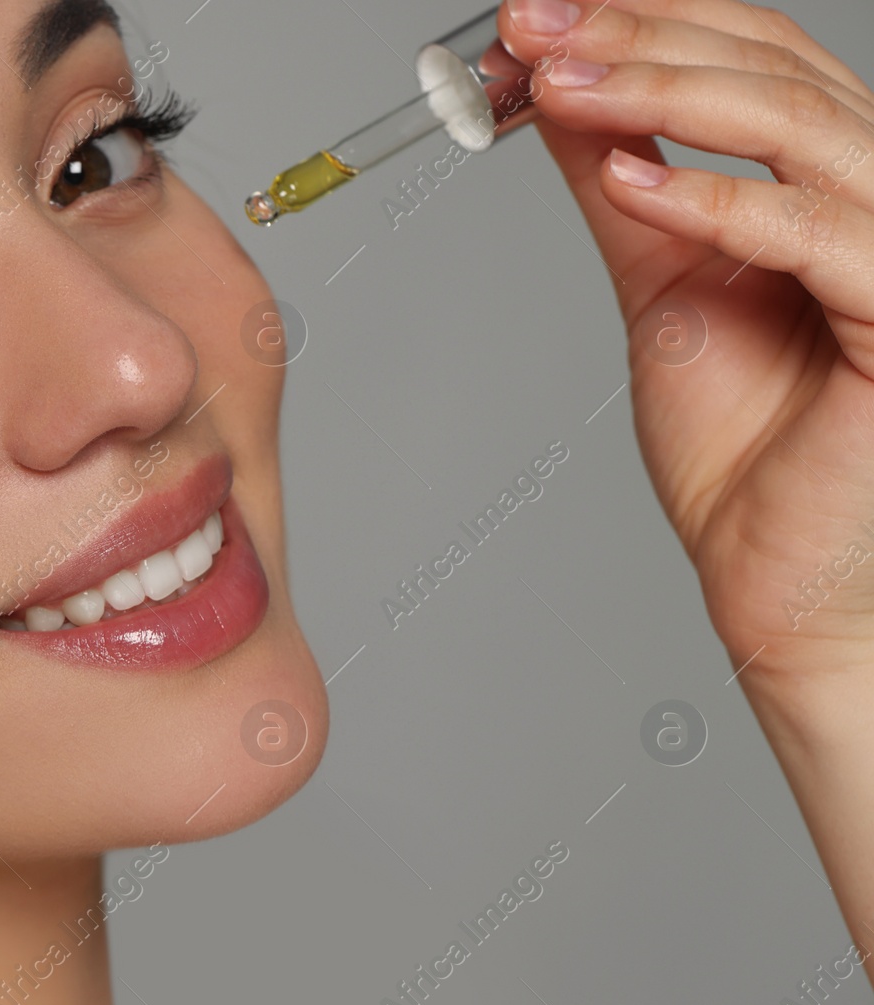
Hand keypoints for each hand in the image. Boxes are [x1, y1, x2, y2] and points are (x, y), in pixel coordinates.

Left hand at [498, 0, 873, 715]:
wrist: (780, 584)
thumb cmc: (745, 454)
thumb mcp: (663, 285)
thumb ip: (625, 185)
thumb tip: (558, 95)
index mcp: (834, 183)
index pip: (757, 57)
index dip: (649, 20)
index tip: (534, 15)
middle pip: (777, 69)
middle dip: (642, 36)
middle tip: (533, 26)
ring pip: (803, 128)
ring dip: (667, 94)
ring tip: (559, 84)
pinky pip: (822, 235)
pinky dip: (719, 202)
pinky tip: (626, 180)